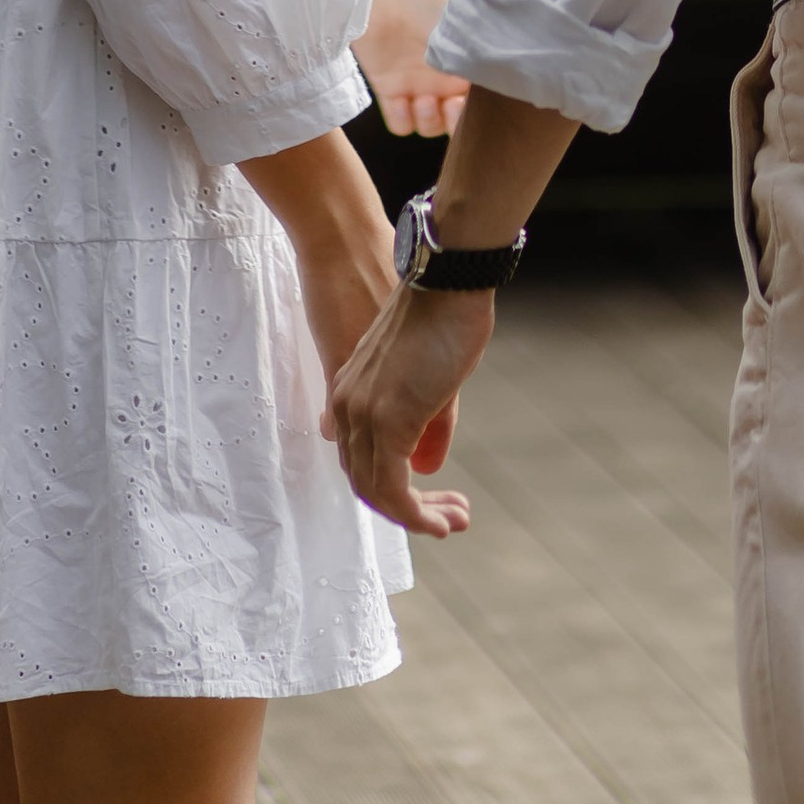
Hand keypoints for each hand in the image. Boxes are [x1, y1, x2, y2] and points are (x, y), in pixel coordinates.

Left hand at [326, 278, 489, 537]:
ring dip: (418, 518)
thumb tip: (426, 469)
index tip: (434, 499)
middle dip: (408, 510)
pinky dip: (417, 516)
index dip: (394, 488)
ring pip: (378, 493)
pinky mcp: (388, 423)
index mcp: (351, 390)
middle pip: (365, 481)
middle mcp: (347, 405)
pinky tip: (443, 521)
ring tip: (456, 520)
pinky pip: (394, 492)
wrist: (448, 282)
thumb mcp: (434, 380)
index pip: (360, 457)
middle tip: (451, 518)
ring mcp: (364, 414)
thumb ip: (427, 425)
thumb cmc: (446, 318)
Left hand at [355, 0, 469, 137]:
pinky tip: (401, 100)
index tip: (468, 100)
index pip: (479, 101)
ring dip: (428, 120)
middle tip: (449, 105)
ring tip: (423, 98)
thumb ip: (482, 60)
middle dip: (454, 123)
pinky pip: (400, 124)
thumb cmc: (428, 3)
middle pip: (456, 121)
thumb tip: (500, 86)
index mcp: (466, 64)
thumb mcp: (463, 31)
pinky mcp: (389, 88)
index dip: (477, 111)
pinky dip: (402, 120)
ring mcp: (417, 85)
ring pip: (429, 126)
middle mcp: (444, 78)